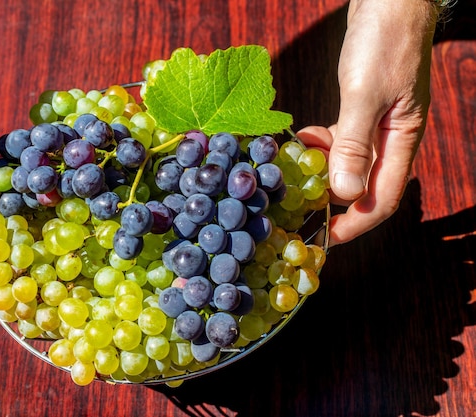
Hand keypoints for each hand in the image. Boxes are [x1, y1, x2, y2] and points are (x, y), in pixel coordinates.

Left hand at [298, 0, 438, 245]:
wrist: (390, 0)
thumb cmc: (383, 42)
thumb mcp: (365, 95)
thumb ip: (354, 145)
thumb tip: (344, 192)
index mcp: (401, 143)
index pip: (381, 199)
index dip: (353, 224)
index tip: (322, 239)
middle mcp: (390, 141)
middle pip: (362, 187)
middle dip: (330, 203)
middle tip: (295, 210)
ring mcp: (376, 126)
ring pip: (348, 164)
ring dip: (321, 170)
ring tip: (293, 171)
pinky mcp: (361, 111)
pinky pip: (340, 141)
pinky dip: (321, 145)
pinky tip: (303, 140)